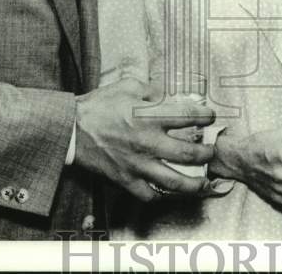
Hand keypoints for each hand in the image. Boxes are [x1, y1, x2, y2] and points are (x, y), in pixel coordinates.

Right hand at [73, 77, 216, 201]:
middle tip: (211, 151)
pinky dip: (161, 195)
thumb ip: (153, 90)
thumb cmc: (98, 106)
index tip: (210, 117)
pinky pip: (149, 195)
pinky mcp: (125, 179)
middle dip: (206, 153)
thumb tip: (169, 97)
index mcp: (149, 116)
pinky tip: (167, 191)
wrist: (70, 129)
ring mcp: (137, 164)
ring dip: (193, 184)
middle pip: (189, 153)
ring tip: (202, 183)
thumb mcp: (128, 86)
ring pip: (174, 182)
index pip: (188, 116)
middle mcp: (147, 142)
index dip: (205, 116)